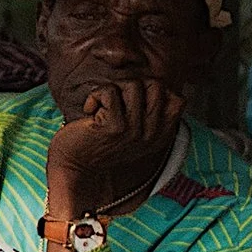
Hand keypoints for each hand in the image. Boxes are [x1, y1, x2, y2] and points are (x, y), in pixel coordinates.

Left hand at [44, 78, 183, 230]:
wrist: (74, 168)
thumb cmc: (99, 144)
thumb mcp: (132, 132)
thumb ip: (147, 113)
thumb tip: (154, 83)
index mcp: (160, 136)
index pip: (178, 100)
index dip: (154, 90)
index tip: (131, 100)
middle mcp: (151, 135)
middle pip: (157, 86)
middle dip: (133, 84)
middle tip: (114, 99)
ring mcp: (134, 131)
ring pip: (133, 85)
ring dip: (112, 89)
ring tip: (101, 106)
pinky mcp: (114, 127)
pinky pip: (110, 92)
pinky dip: (95, 95)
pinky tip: (89, 110)